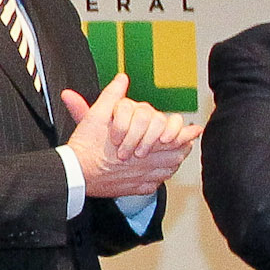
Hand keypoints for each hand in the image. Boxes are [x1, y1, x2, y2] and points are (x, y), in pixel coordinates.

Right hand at [63, 73, 199, 200]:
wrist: (74, 174)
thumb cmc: (84, 147)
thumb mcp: (95, 115)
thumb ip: (111, 96)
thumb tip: (121, 79)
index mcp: (141, 143)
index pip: (173, 137)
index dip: (185, 133)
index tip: (195, 129)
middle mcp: (145, 163)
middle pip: (175, 155)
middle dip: (182, 147)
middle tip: (188, 142)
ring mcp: (141, 178)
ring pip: (167, 171)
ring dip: (173, 162)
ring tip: (176, 155)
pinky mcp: (133, 189)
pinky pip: (155, 184)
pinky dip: (160, 177)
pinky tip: (158, 172)